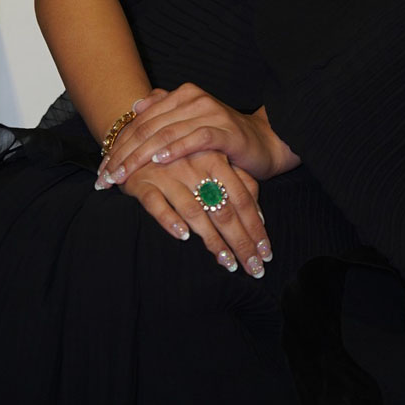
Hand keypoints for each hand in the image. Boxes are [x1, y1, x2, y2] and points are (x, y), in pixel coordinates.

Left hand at [96, 84, 300, 186]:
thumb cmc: (223, 137)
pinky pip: (196, 138)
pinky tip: (158, 161)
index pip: (141, 120)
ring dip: (140, 157)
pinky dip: (175, 149)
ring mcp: (210, 113)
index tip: (101, 167)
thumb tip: (136, 106)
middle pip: (148, 127)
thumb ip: (166, 112)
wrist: (263, 142)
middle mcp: (194, 99)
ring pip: (166, 133)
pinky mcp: (225, 131)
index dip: (118, 143)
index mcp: (183, 95)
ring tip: (122, 175)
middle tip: (105, 177)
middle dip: (123, 154)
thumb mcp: (191, 123)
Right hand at [104, 149, 272, 278]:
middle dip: (240, 241)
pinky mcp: (143, 182)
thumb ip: (239, 182)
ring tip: (227, 262)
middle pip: (222, 209)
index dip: (255, 227)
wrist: (139, 136)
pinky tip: (183, 236)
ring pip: (194, 210)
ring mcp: (168, 174)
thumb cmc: (184, 155)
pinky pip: (156, 203)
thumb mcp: (214, 161)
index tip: (266, 253)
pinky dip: (169, 219)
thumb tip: (260, 216)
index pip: (241, 198)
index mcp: (215, 157)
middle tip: (253, 267)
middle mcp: (194, 166)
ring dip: (212, 239)